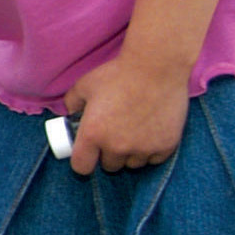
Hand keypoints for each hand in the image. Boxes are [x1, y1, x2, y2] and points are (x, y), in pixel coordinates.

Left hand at [63, 54, 189, 173]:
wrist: (156, 67)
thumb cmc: (118, 73)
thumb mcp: (85, 84)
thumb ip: (72, 102)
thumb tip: (69, 112)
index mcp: (92, 134)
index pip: (81, 167)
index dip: (83, 161)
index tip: (88, 153)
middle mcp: (117, 146)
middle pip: (110, 166)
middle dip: (109, 154)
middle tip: (114, 135)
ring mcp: (143, 148)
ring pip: (133, 164)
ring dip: (131, 154)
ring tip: (134, 133)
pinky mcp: (166, 146)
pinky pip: (155, 159)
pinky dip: (152, 150)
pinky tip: (151, 134)